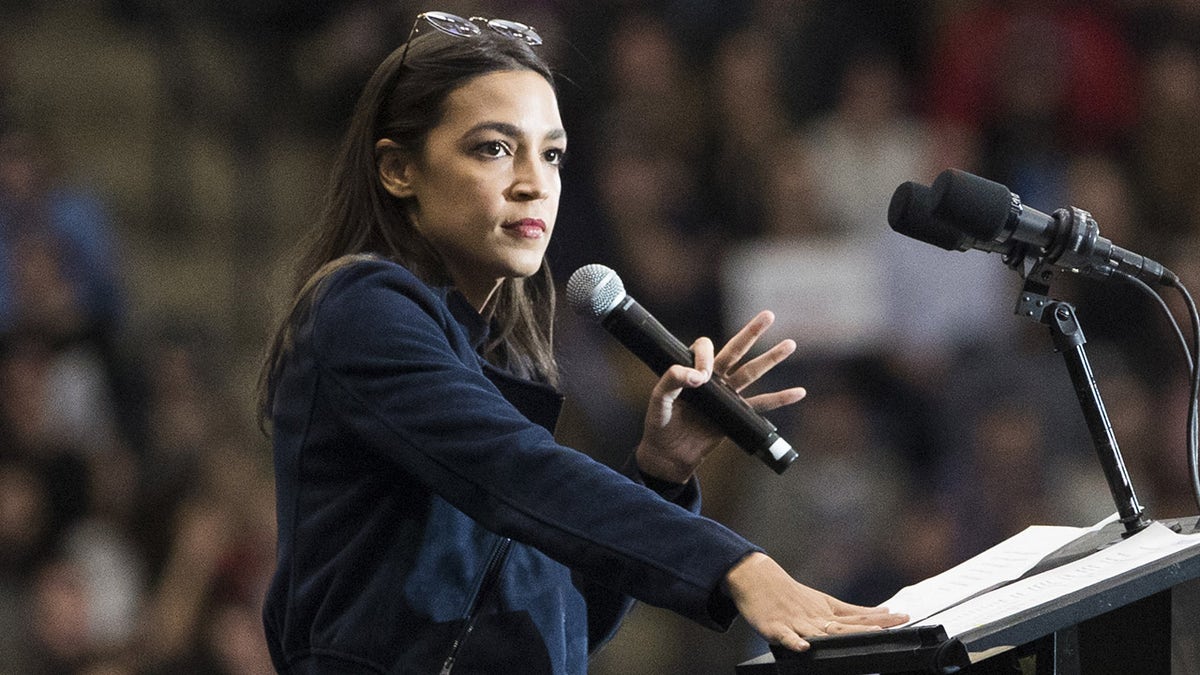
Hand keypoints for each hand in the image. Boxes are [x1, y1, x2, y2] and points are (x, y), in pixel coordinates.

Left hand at [635, 311, 806, 482]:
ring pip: (752, 373)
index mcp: (692, 370)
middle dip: (752, 333)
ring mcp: (726, 396)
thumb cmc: (659, 425)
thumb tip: (698, 376)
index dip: (704, 357)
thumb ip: (671, 382)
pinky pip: (761, 406)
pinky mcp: (735, 416)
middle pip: (735, 350)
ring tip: (791, 344)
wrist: (667, 455)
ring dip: (771, 359)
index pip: (706, 350)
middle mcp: (712, 379)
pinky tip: (799, 392)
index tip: (699, 379)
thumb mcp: (658, 401)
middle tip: (768, 315)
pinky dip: (780, 399)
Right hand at [723, 553, 908, 650]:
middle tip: (888, 627)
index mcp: (827, 611)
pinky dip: (795, 642)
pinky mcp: (775, 628)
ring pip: (819, 632)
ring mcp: (796, 622)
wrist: (756, 580)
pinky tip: (804, 647)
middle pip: (844, 625)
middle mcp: (815, 617)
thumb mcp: (824, 601)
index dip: (880, 618)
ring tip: (856, 637)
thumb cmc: (792, 595)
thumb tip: (884, 613)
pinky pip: (786, 637)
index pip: (858, 616)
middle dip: (867, 627)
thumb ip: (852, 612)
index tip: (903, 617)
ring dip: (837, 635)